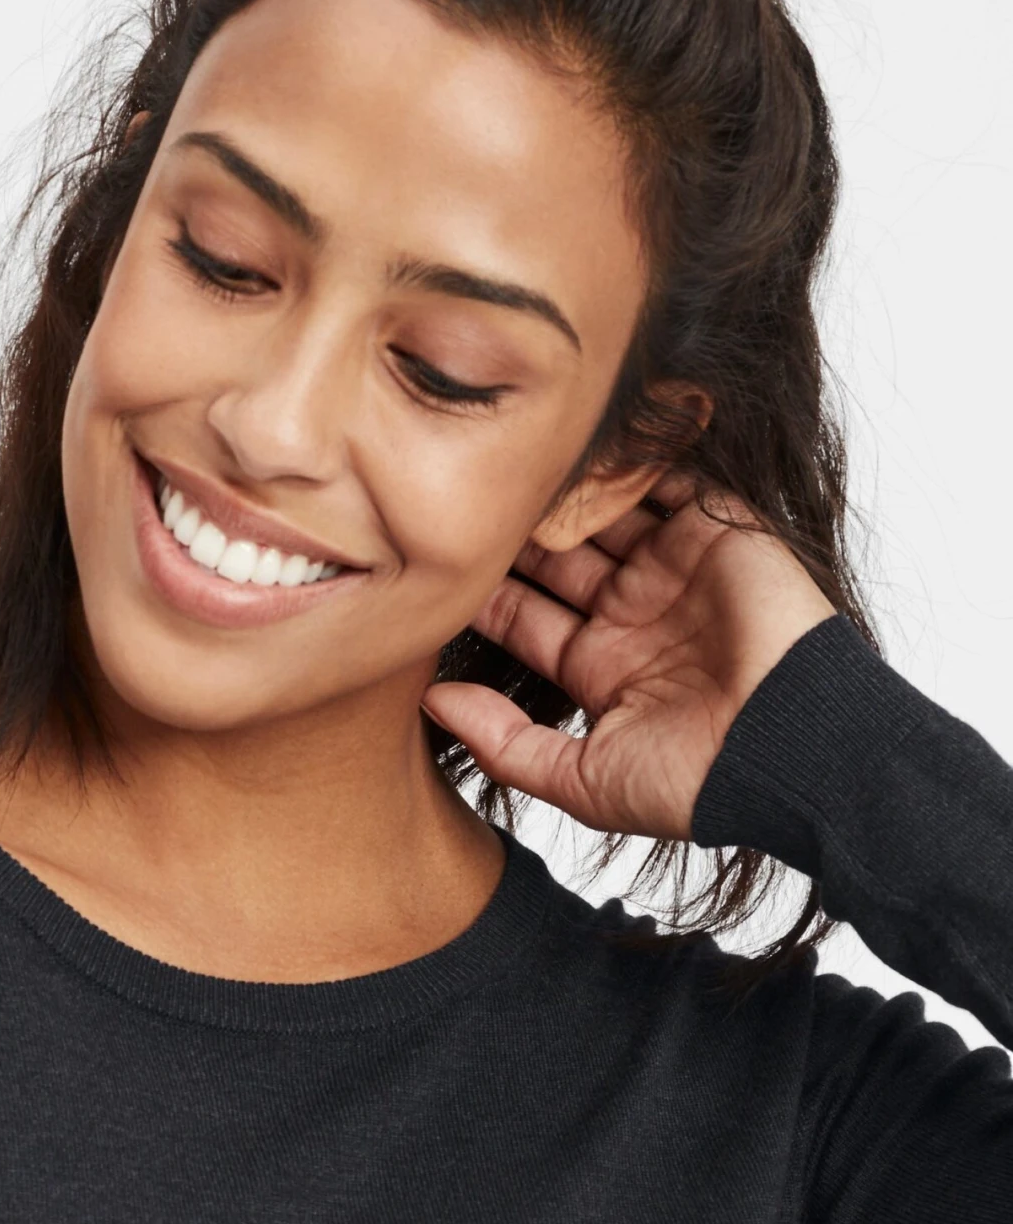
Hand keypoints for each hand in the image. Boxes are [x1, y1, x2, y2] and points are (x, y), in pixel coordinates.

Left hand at [421, 470, 838, 842]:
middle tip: (460, 501)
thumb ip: (504, 742)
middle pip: (556, 557)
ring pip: (601, 513)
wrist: (794, 749)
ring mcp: (675, 569)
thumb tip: (430, 703)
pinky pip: (666, 480)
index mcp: (601, 666)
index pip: (524, 616)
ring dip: (560, 493)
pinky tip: (577, 443)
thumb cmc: (697, 780)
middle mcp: (634, 612)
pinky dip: (628, 459)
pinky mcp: (718, 532)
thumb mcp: (582, 779)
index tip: (435, 567)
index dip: (482, 591)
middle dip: (513, 533)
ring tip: (506, 465)